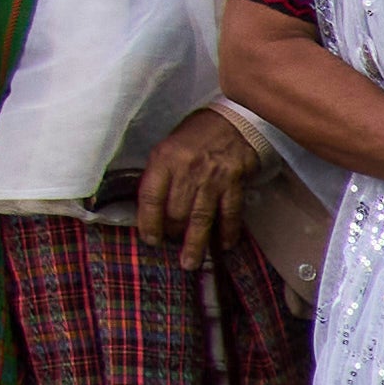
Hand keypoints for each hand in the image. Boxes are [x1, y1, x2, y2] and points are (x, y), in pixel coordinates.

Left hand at [136, 110, 260, 261]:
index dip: (148, 222)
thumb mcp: (167, 147)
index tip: (149, 239)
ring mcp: (213, 179)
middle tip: (173, 246)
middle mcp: (188, 171)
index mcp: (165, 159)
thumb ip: (160, 175)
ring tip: (191, 263)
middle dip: (172, 234)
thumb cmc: (195, 135)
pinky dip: (227, 232)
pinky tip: (223, 245)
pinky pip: (230, 214)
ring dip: (195, 244)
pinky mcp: (234, 184)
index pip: (151, 197)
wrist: (233, 121)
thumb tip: (154, 208)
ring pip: (201, 218)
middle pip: (176, 212)